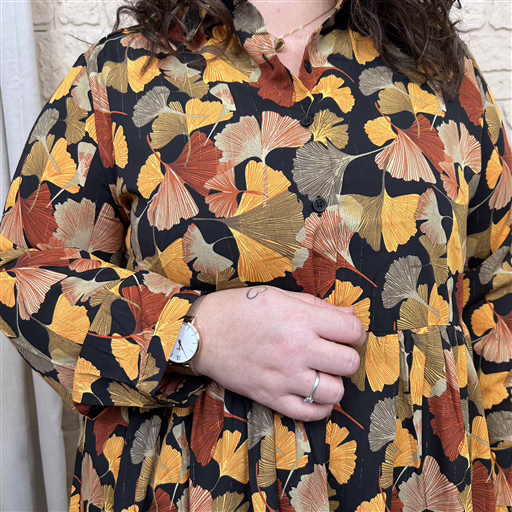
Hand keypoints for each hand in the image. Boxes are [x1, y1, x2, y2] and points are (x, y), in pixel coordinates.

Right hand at [191, 286, 366, 421]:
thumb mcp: (279, 295)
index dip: (356, 332)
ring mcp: (284, 376)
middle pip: (349, 363)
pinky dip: (319, 406)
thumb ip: (317, 305)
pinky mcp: (271, 397)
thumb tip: (349, 315)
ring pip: (335, 391)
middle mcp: (297, 348)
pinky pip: (310, 413)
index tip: (347, 333)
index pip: (352, 330)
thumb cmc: (240, 308)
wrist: (202, 333)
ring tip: (321, 372)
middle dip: (347, 356)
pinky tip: (312, 393)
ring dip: (333, 382)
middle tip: (334, 351)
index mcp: (300, 319)